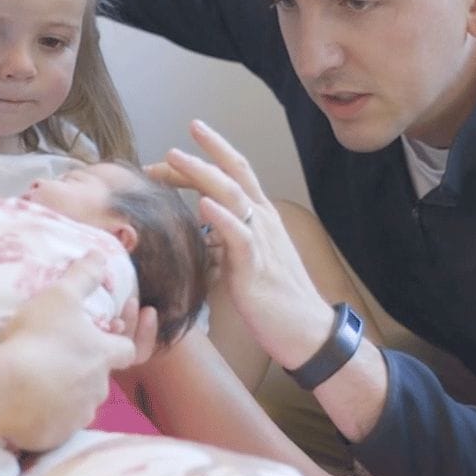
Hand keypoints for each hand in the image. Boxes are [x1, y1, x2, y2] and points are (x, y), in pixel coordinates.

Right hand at [0, 259, 142, 450]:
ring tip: (39, 375)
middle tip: (62, 349)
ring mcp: (78, 415)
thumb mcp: (60, 296)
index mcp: (104, 356)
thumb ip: (83, 276)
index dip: (124, 336)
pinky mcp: (56, 436)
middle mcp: (99, 388)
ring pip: (78, 401)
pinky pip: (55, 423)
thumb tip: (100, 254)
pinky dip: (47, 413)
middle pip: (100, 377)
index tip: (114, 324)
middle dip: (86, 365)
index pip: (129, 349)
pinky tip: (26, 401)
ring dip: (66, 389)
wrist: (9, 389)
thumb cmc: (39, 338)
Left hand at [146, 120, 332, 369]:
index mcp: (260, 217)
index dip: (207, 156)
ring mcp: (262, 240)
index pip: (233, 175)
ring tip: (175, 157)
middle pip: (233, 174)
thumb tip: (198, 229)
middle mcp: (263, 220)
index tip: (176, 146)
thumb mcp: (244, 259)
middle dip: (203, 153)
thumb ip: (224, 239)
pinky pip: (240, 236)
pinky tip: (203, 203)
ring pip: (233, 195)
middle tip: (170, 144)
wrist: (305, 330)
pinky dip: (222, 216)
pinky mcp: (257, 266)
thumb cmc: (273, 298)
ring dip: (202, 173)